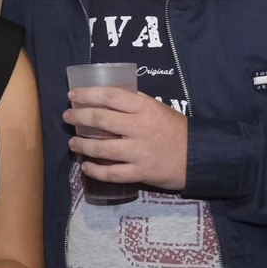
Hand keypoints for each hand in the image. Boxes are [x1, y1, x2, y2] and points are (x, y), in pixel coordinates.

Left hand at [64, 86, 187, 190]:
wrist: (199, 156)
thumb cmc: (176, 129)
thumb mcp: (158, 108)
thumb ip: (134, 102)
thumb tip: (106, 95)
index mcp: (144, 108)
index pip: (110, 96)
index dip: (87, 94)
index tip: (72, 95)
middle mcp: (140, 128)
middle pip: (100, 119)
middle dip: (78, 117)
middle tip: (68, 117)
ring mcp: (140, 151)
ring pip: (101, 148)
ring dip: (81, 145)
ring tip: (72, 143)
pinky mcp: (141, 172)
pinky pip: (112, 173)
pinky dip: (95, 171)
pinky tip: (86, 167)